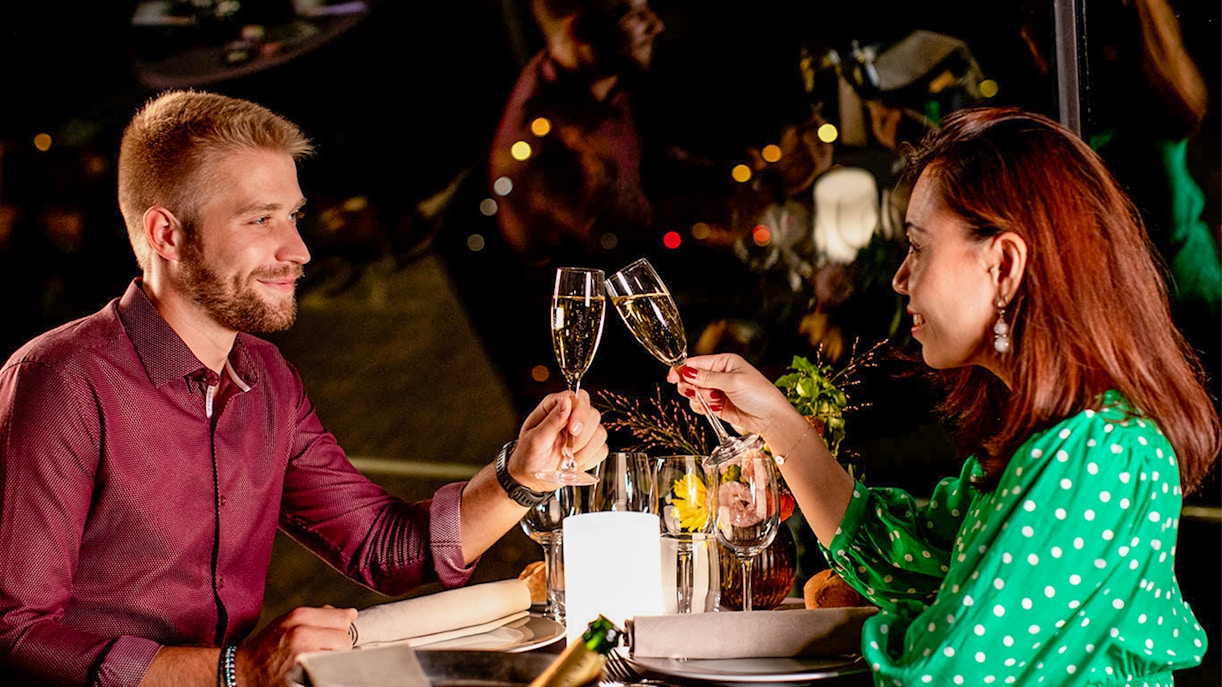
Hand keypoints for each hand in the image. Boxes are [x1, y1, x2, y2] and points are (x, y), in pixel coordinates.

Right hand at [238, 605, 356, 686]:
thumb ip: (319, 616)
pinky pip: (329, 675)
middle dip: (337, 648)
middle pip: (344, 639)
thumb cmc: (266, 648)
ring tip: (315, 664)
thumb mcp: (288, 623)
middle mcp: (300, 634)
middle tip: (319, 654)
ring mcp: (301, 658)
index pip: (343, 619)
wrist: (240, 673)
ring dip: (332, 663)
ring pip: (340, 658)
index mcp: (298, 616)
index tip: (330, 638)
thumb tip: (350, 614)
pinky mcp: (302, 678)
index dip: (339, 630)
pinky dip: (326, 675)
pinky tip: (313, 675)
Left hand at [513, 389, 607, 490]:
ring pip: (600, 433)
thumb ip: (552, 421)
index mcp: (554, 407)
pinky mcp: (590, 448)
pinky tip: (575, 463)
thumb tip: (566, 403)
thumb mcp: (535, 439)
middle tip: (567, 449)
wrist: (530, 477)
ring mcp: (583, 432)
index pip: (578, 398)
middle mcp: (571, 416)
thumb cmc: (527, 455)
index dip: (580, 412)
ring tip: (567, 457)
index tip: (573, 430)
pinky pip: (602, 449)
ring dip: (585, 450)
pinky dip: (589, 459)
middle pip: (593, 414)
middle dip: (582, 435)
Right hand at [666, 353, 793, 436]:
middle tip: (695, 393)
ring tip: (714, 401)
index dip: (682, 370)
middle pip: (691, 378)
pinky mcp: (717, 405)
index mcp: (724, 362)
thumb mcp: (733, 382)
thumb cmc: (760, 395)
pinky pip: (700, 405)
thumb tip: (687, 371)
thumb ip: (708, 378)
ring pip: (693, 392)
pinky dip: (702, 407)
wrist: (771, 418)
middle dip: (690, 386)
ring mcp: (717, 391)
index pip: (696, 363)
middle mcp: (719, 375)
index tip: (672, 377)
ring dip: (699, 398)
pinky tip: (713, 408)